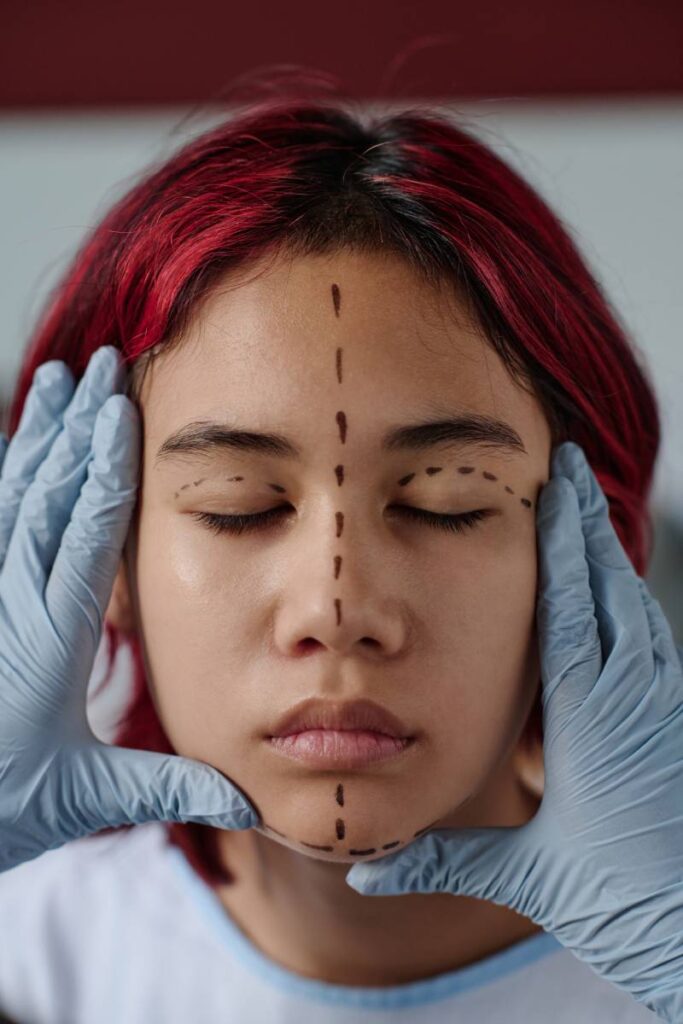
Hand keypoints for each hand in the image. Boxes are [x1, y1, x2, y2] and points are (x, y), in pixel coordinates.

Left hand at [0, 346, 257, 873]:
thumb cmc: (1, 807)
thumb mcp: (88, 796)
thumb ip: (168, 787)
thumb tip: (246, 799)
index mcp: (54, 637)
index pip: (87, 533)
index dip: (106, 470)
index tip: (118, 411)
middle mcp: (13, 603)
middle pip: (49, 496)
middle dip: (76, 427)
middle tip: (96, 366)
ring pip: (12, 499)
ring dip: (37, 437)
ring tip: (54, 380)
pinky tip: (5, 447)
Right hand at [346, 440, 682, 1022]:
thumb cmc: (622, 902)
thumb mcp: (529, 877)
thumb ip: (446, 862)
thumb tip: (366, 866)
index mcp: (591, 720)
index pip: (570, 609)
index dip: (560, 543)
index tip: (556, 486)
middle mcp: (634, 701)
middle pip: (611, 590)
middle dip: (588, 526)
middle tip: (571, 469)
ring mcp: (661, 710)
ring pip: (638, 612)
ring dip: (610, 561)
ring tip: (588, 519)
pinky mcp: (673, 725)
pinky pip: (654, 645)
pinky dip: (632, 606)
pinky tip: (621, 601)